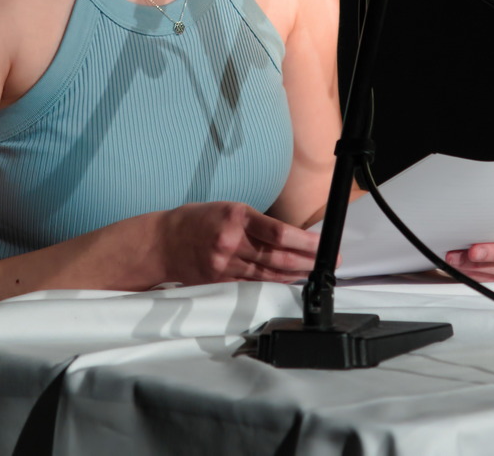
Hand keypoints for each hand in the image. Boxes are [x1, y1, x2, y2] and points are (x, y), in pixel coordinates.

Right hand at [159, 201, 320, 284]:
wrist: (164, 241)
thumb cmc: (199, 220)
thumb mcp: (229, 209)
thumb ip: (257, 223)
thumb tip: (290, 237)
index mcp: (237, 217)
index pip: (279, 232)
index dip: (306, 242)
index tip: (323, 246)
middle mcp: (232, 241)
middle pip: (278, 257)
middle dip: (308, 261)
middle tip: (329, 262)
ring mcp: (225, 264)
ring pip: (268, 273)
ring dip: (295, 274)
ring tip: (314, 272)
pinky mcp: (220, 281)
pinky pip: (253, 284)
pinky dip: (273, 283)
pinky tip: (288, 281)